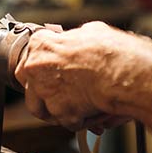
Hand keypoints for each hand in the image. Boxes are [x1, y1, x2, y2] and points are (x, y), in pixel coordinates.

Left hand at [14, 21, 151, 133]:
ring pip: (42, 108)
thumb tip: (78, 41)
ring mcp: (45, 92)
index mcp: (41, 44)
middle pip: (29, 83)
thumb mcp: (92, 31)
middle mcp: (36, 67)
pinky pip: (66, 120)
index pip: (31, 54)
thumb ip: (76, 40)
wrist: (123, 72)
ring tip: (79, 103)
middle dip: (44, 88)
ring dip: (57, 108)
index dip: (46, 63)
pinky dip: (79, 119)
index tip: (53, 68)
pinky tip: (93, 110)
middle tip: (63, 89)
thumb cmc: (110, 50)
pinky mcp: (60, 113)